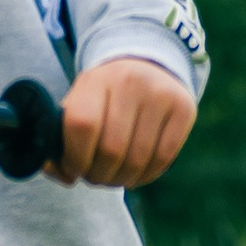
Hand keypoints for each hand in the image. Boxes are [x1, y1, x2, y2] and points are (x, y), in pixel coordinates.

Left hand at [52, 58, 195, 188]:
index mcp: (95, 79)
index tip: (74, 169)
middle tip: (95, 177)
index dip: (75, 158)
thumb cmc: (103, 98)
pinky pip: (163, 159)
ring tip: (114, 177)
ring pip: (137, 160)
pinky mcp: (183, 109)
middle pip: (111, 149)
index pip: (82, 125)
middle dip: (98, 175)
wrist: (146, 66)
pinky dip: (146, 176)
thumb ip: (62, 140)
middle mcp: (129, 81)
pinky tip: (136, 174)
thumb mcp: (79, 105)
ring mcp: (160, 94)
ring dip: (122, 180)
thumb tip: (62, 175)